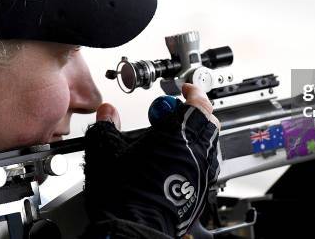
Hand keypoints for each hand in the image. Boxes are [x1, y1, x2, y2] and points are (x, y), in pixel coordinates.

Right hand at [83, 83, 219, 237]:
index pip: (198, 104)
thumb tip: (108, 112)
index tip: (186, 90)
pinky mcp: (201, 191)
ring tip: (172, 138)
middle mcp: (196, 151)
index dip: (193, 93)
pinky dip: (193, 157)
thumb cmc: (122, 194)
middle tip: (176, 113)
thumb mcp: (106, 150)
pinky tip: (173, 163)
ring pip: (208, 144)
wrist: (132, 230)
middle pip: (208, 122)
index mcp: (178, 134)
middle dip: (195, 113)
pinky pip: (204, 165)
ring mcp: (202, 172)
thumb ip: (108, 124)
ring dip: (195, 135)